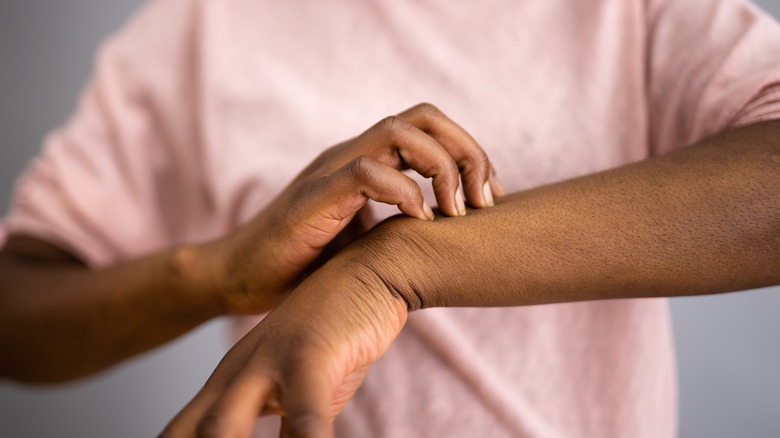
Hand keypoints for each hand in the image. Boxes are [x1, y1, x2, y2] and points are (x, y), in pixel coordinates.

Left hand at [161, 256, 406, 437]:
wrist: (368, 270)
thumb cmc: (336, 336)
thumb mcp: (302, 393)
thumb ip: (286, 428)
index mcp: (228, 383)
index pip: (182, 433)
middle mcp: (237, 374)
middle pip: (189, 432)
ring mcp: (268, 363)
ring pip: (220, 427)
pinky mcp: (307, 357)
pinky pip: (304, 418)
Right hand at [193, 103, 501, 313]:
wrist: (241, 277)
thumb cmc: (303, 264)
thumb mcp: (364, 240)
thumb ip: (399, 227)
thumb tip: (450, 238)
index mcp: (366, 162)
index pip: (429, 128)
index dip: (469, 153)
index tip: (489, 197)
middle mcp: (352, 155)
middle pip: (423, 117)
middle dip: (467, 151)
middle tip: (485, 198)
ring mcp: (332, 170)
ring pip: (399, 132)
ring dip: (441, 167)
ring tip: (457, 209)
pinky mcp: (316, 195)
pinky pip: (366, 171)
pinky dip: (403, 190)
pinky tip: (420, 219)